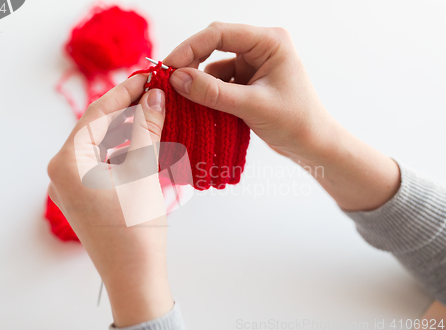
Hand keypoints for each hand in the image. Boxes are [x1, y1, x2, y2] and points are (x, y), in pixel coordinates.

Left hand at [47, 75, 172, 326]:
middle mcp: (62, 171)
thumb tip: (154, 96)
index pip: (97, 114)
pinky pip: (103, 162)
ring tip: (153, 113)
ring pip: (101, 144)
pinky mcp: (85, 196)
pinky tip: (144, 140)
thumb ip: (146, 129)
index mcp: (67, 162)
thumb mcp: (142, 172)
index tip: (148, 76)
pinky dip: (123, 149)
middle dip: (126, 110)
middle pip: (97, 127)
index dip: (125, 92)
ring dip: (126, 129)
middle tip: (154, 93)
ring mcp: (72, 185)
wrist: (134, 277)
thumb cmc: (135, 228)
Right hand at [164, 22, 399, 210]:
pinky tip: (201, 107)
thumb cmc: (295, 122)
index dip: (190, 48)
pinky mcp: (248, 81)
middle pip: (214, 45)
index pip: (220, 33)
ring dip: (200, 83)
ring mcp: (254, 64)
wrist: (313, 145)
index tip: (168, 66)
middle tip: (169, 81)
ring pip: (214, 66)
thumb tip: (176, 79)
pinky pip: (220, 82)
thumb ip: (213, 92)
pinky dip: (209, 94)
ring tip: (185, 101)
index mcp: (269, 41)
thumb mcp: (251, 106)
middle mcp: (261, 47)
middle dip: (192, 63)